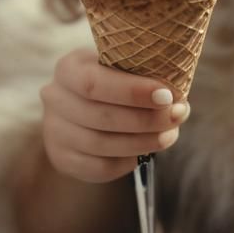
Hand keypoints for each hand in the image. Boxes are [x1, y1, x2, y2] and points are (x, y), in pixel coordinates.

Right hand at [40, 48, 190, 182]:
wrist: (89, 100)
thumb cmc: (118, 76)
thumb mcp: (127, 65)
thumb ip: (150, 77)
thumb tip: (179, 105)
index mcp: (69, 68)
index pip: (94, 83)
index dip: (133, 92)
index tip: (167, 96)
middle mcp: (55, 98)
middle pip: (100, 116)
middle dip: (145, 120)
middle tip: (176, 116)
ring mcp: (54, 130)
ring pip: (99, 144)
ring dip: (142, 142)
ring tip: (169, 135)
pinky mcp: (62, 157)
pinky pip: (97, 167)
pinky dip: (126, 161)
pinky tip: (145, 152)